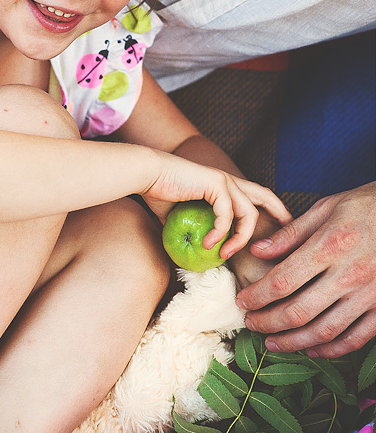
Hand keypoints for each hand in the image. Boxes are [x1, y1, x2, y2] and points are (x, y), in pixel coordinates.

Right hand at [141, 153, 290, 257]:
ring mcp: (224, 181)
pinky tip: (208, 244)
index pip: (257, 195)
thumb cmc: (159, 193)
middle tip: (287, 237)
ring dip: (240, 238)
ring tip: (225, 253)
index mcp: (224, 185)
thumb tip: (193, 258)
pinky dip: (220, 232)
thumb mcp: (180, 219)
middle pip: (265, 196)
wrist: (146, 174)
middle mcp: (229, 181)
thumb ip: (191, 232)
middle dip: (280, 214)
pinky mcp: (215, 184)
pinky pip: (227, 214)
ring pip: (248, 213)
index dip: (271, 210)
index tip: (280, 229)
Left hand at [235, 182, 375, 357]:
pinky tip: (311, 348)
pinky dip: (330, 349)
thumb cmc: (363, 207)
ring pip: (324, 331)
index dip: (258, 295)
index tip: (242, 301)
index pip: (283, 280)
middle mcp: (349, 274)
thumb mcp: (325, 209)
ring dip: (293, 342)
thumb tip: (256, 250)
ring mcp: (369, 294)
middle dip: (268, 322)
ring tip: (272, 342)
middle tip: (251, 324)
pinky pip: (354, 339)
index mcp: (330, 246)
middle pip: (299, 311)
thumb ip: (290, 234)